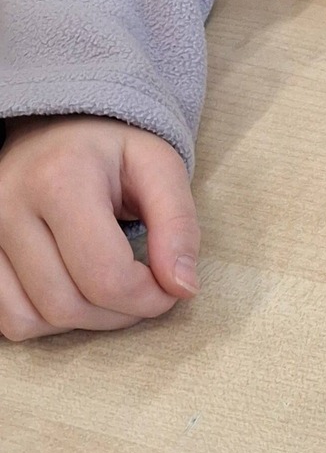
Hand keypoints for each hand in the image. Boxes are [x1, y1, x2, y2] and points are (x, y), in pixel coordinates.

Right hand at [0, 115, 199, 340]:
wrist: (56, 130)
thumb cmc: (112, 151)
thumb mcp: (160, 167)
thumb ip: (178, 224)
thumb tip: (182, 287)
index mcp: (59, 179)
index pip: (105, 275)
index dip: (148, 298)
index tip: (169, 288)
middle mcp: (8, 206)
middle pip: (68, 305)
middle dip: (120, 313)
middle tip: (145, 290)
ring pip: (33, 320)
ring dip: (84, 321)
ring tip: (109, 287)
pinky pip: (8, 320)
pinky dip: (46, 321)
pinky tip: (73, 290)